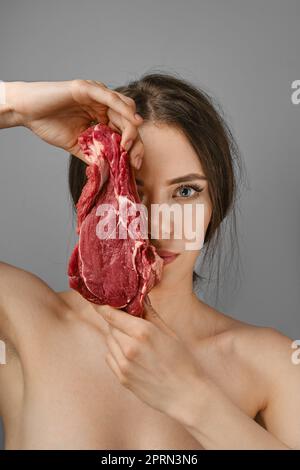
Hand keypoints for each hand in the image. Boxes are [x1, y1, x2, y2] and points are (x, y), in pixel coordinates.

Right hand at [4, 79, 144, 166]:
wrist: (26, 113)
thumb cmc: (49, 125)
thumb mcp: (76, 145)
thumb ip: (93, 154)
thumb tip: (109, 170)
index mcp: (101, 117)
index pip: (124, 131)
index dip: (134, 147)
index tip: (136, 164)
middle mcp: (102, 105)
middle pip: (128, 121)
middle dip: (136, 141)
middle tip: (136, 159)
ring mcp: (96, 95)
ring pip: (123, 108)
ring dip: (130, 126)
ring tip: (130, 143)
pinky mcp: (87, 88)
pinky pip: (109, 97)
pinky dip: (122, 108)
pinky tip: (133, 120)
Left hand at [98, 298, 203, 417]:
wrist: (185, 395)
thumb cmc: (182, 362)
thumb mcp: (169, 333)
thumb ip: (150, 314)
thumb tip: (139, 298)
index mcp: (143, 332)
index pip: (112, 315)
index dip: (103, 306)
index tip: (98, 300)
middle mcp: (129, 347)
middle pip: (111, 327)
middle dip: (116, 322)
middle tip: (128, 321)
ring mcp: (124, 364)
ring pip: (109, 342)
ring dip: (116, 337)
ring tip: (135, 341)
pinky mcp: (122, 378)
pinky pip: (110, 357)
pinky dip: (116, 352)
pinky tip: (132, 355)